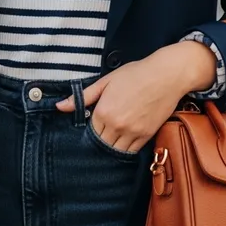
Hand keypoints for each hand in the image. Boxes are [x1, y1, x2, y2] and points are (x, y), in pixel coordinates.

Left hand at [55, 42, 216, 152]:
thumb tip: (60, 107)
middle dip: (99, 141)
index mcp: (103, 111)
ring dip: (111, 147)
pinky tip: (123, 141)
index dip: (90, 130)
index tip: (93, 126)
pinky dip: (125, 149)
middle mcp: (116, 126)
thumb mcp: (106, 81)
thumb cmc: (135, 74)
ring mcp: (133, 133)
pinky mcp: (146, 136)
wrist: (165, 75)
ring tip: (111, 139)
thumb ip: (83, 97)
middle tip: (101, 134)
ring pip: (115, 151)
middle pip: (101, 144)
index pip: (90, 132)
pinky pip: (131, 151)